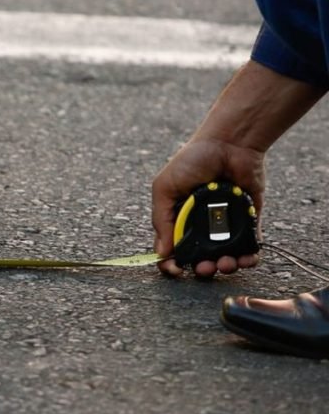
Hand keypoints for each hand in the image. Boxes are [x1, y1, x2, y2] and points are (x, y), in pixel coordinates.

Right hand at [151, 138, 263, 276]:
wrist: (228, 143)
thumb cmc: (192, 160)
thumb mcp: (165, 187)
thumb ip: (162, 219)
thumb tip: (162, 252)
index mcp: (177, 219)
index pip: (171, 249)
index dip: (171, 263)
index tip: (175, 270)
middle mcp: (200, 225)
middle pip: (199, 258)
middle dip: (202, 268)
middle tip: (206, 267)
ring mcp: (224, 224)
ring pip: (225, 256)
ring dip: (226, 266)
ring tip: (227, 263)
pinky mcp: (248, 220)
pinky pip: (250, 245)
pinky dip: (250, 256)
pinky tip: (247, 258)